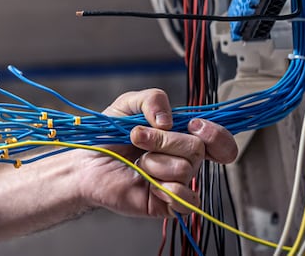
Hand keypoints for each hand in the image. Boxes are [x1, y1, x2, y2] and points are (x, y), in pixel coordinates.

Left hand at [77, 89, 237, 216]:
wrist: (85, 163)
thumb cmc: (107, 136)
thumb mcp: (128, 104)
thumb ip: (152, 99)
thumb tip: (169, 120)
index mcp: (181, 135)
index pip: (219, 140)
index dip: (215, 134)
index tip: (193, 125)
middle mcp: (184, 159)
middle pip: (197, 148)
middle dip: (163, 140)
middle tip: (137, 138)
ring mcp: (177, 182)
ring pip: (185, 169)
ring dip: (155, 162)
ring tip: (138, 163)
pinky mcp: (168, 204)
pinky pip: (186, 200)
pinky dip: (167, 188)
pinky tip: (149, 183)